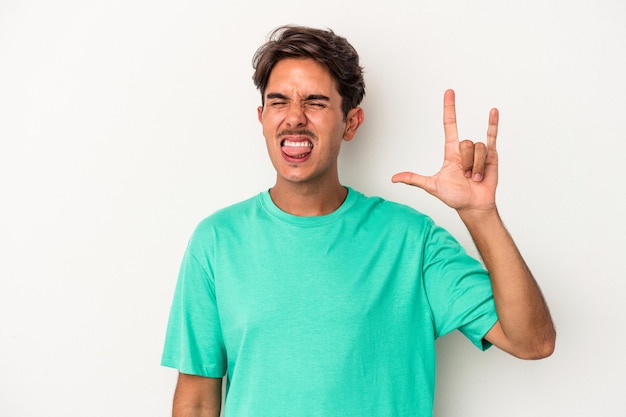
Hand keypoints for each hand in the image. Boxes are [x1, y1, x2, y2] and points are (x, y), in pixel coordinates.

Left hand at [392, 89, 499, 211]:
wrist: (473, 205)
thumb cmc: (455, 196)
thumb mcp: (432, 186)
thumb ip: (414, 179)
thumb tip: (394, 178)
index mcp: (451, 152)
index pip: (450, 125)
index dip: (449, 109)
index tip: (449, 93)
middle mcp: (465, 149)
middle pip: (465, 143)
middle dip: (466, 162)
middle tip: (465, 176)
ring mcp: (478, 152)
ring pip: (478, 148)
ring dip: (476, 166)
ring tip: (475, 177)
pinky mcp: (491, 155)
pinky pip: (492, 136)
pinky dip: (493, 123)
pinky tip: (493, 111)